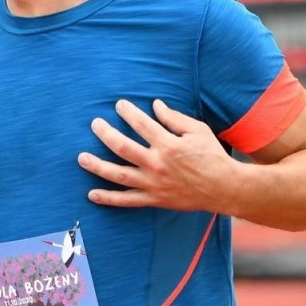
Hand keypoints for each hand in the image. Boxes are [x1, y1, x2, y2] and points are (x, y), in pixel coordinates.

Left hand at [79, 98, 236, 212]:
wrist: (224, 188)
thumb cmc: (212, 156)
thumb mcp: (198, 131)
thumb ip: (174, 118)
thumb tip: (155, 105)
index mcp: (168, 145)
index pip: (141, 124)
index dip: (127, 112)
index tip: (119, 105)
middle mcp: (157, 164)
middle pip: (122, 147)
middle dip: (105, 133)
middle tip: (95, 124)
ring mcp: (153, 184)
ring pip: (118, 174)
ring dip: (97, 166)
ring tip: (81, 158)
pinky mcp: (154, 199)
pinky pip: (127, 201)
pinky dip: (108, 198)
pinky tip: (92, 194)